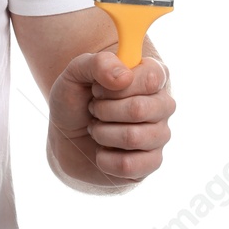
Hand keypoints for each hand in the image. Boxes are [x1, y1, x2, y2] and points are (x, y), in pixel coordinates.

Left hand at [48, 51, 173, 184]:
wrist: (66, 138)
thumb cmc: (76, 101)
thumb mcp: (76, 73)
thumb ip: (98, 63)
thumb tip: (123, 77)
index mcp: (151, 75)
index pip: (150, 78)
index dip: (116, 85)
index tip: (96, 88)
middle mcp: (162, 104)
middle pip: (139, 109)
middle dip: (103, 111)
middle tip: (93, 109)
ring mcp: (160, 135)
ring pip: (133, 138)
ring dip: (102, 133)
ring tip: (96, 129)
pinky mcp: (151, 163)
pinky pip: (130, 165)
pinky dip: (104, 159)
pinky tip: (102, 151)